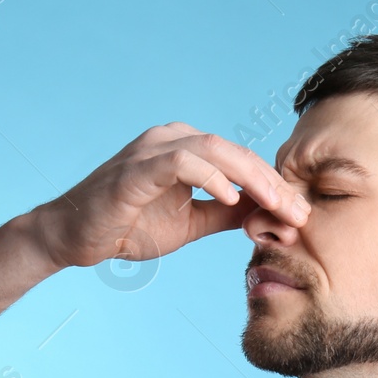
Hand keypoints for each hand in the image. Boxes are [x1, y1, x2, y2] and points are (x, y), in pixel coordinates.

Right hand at [34, 122, 309, 269]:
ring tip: (278, 206)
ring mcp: (154, 149)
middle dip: (273, 183)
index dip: (274, 186)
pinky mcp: (137, 167)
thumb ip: (226, 214)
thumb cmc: (129, 226)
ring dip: (254, 180)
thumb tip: (267, 215)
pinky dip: (212, 178)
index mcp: (186, 149)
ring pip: (218, 151)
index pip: (241, 161)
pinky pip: (183, 162)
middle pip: (237, 152)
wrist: (76, 237)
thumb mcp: (191, 223)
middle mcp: (172, 139)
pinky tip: (233, 199)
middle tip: (301, 212)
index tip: (300, 215)